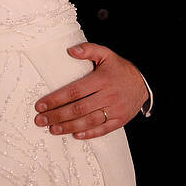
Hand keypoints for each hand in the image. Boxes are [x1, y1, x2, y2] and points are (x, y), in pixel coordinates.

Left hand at [33, 43, 148, 139]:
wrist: (144, 82)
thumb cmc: (120, 69)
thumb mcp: (107, 54)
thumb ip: (89, 50)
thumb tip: (70, 51)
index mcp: (102, 79)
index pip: (75, 91)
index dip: (56, 99)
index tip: (41, 105)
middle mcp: (108, 96)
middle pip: (78, 109)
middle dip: (57, 116)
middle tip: (40, 120)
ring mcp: (115, 110)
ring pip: (88, 121)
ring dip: (68, 127)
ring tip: (52, 129)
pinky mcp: (119, 120)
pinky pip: (102, 130)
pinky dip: (88, 134)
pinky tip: (75, 135)